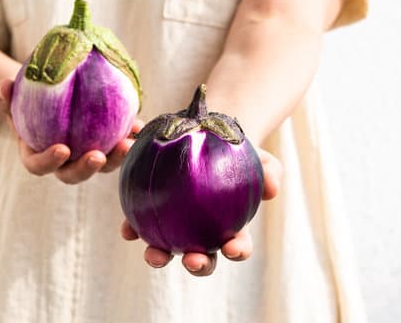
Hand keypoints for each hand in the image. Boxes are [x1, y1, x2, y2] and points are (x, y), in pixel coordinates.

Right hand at [0, 78, 143, 183]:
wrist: (47, 98)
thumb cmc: (25, 99)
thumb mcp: (11, 97)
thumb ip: (3, 95)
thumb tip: (4, 86)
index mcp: (37, 155)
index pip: (40, 166)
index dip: (49, 162)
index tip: (62, 149)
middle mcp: (63, 162)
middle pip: (74, 173)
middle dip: (87, 169)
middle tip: (99, 156)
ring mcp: (86, 155)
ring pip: (103, 164)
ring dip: (116, 157)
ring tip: (128, 143)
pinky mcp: (106, 145)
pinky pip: (118, 145)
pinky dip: (130, 136)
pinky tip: (139, 125)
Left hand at [121, 148, 282, 275]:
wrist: (206, 135)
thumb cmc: (236, 151)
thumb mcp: (259, 156)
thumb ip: (270, 172)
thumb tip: (272, 188)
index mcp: (229, 226)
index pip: (237, 244)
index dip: (237, 251)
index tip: (233, 248)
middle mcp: (201, 232)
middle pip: (201, 256)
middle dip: (198, 265)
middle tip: (192, 260)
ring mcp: (175, 226)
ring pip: (167, 248)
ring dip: (160, 256)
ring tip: (153, 255)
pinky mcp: (151, 214)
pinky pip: (140, 225)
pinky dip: (133, 230)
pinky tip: (127, 231)